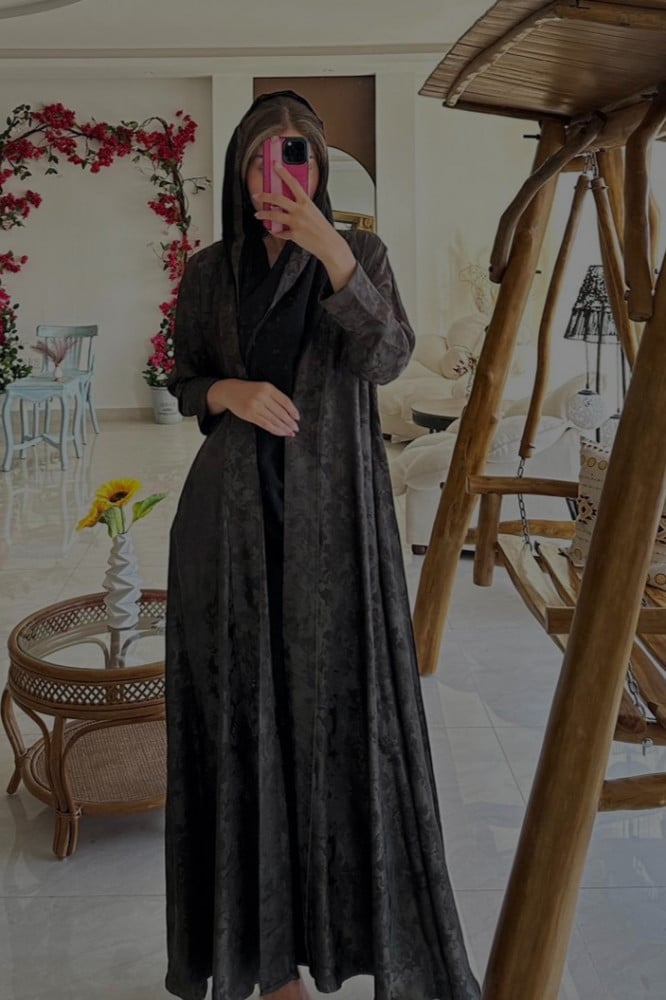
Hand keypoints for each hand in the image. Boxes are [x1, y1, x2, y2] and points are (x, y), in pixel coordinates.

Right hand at [207, 379, 299, 436]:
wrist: (229, 391)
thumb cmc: (248, 390)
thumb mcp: (262, 388)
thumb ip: (275, 397)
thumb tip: (289, 412)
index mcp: (268, 388)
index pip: (285, 401)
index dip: (293, 411)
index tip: (297, 418)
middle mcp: (262, 396)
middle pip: (281, 412)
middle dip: (290, 422)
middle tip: (296, 428)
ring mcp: (255, 405)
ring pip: (274, 420)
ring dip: (284, 428)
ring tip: (290, 432)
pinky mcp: (250, 414)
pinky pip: (266, 424)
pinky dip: (275, 430)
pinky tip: (281, 433)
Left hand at [254, 163, 355, 290]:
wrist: (329, 244)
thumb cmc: (322, 228)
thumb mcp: (314, 211)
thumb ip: (301, 205)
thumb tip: (288, 203)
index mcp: (306, 202)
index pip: (293, 183)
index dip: (283, 172)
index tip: (275, 165)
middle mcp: (300, 210)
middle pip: (277, 198)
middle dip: (264, 196)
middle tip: (257, 195)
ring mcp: (296, 222)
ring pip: (274, 215)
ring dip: (263, 214)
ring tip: (258, 215)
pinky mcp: (294, 234)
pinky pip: (279, 232)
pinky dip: (275, 232)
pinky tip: (273, 230)